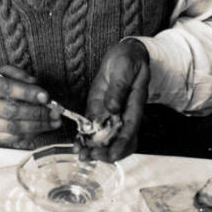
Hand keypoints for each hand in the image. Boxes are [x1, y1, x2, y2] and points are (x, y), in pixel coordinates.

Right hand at [0, 65, 60, 148]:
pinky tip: (40, 129)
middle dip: (38, 113)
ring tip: (53, 122)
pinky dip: (29, 135)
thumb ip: (19, 75)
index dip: (28, 93)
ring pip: (13, 128)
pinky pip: (11, 138)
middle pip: (12, 111)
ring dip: (38, 126)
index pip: (6, 88)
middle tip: (55, 112)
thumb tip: (37, 84)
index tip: (46, 96)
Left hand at [75, 39, 149, 161]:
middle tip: (89, 156)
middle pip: (119, 142)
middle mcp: (124, 116)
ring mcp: (111, 116)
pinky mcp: (99, 111)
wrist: (124, 55)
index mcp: (134, 107)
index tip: (109, 154)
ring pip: (106, 140)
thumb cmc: (128, 61)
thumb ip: (119, 88)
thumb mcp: (124, 69)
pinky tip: (77, 144)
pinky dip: (85, 139)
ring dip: (93, 150)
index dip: (120, 146)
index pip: (130, 132)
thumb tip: (112, 109)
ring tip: (80, 153)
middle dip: (105, 153)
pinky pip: (93, 130)